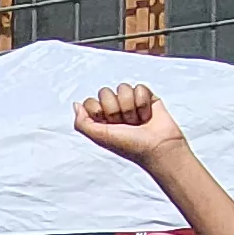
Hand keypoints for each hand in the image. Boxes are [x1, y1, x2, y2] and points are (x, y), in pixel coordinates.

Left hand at [71, 81, 185, 164]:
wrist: (157, 147)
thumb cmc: (130, 145)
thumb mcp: (100, 137)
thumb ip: (82, 123)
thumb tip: (76, 104)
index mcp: (101, 118)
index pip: (90, 102)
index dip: (99, 111)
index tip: (108, 125)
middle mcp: (114, 108)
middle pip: (105, 92)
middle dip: (115, 110)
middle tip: (126, 125)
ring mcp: (130, 101)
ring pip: (123, 88)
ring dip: (131, 108)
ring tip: (138, 122)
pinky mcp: (147, 97)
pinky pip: (139, 88)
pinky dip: (143, 103)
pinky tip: (147, 115)